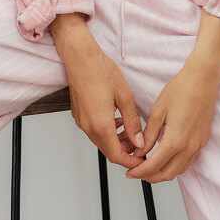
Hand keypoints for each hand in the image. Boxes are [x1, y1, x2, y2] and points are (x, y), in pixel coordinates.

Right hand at [50, 15, 145, 170]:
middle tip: (138, 142)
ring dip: (116, 140)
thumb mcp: (124, 96)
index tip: (140, 160)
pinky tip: (116, 119)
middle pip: (108, 150)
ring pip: (101, 141)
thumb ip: (132, 122)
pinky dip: (106, 131)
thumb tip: (138, 140)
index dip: (130, 161)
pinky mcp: (79, 115)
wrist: (80, 58)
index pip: (116, 155)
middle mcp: (88, 126)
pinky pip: (94, 131)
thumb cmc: (101, 71)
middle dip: (125, 150)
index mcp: (100, 124)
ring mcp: (81, 121)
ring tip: (129, 128)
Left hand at [124, 50, 219, 183]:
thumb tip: (139, 149)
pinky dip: (175, 164)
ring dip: (163, 172)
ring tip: (149, 165)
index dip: (139, 172)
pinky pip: (188, 161)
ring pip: (179, 170)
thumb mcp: (158, 111)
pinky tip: (166, 157)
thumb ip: (148, 135)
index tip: (130, 172)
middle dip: (150, 177)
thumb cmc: (181, 89)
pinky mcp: (203, 140)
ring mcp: (198, 145)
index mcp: (175, 140)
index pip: (154, 165)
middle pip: (167, 174)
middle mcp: (189, 147)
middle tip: (137, 172)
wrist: (203, 79)